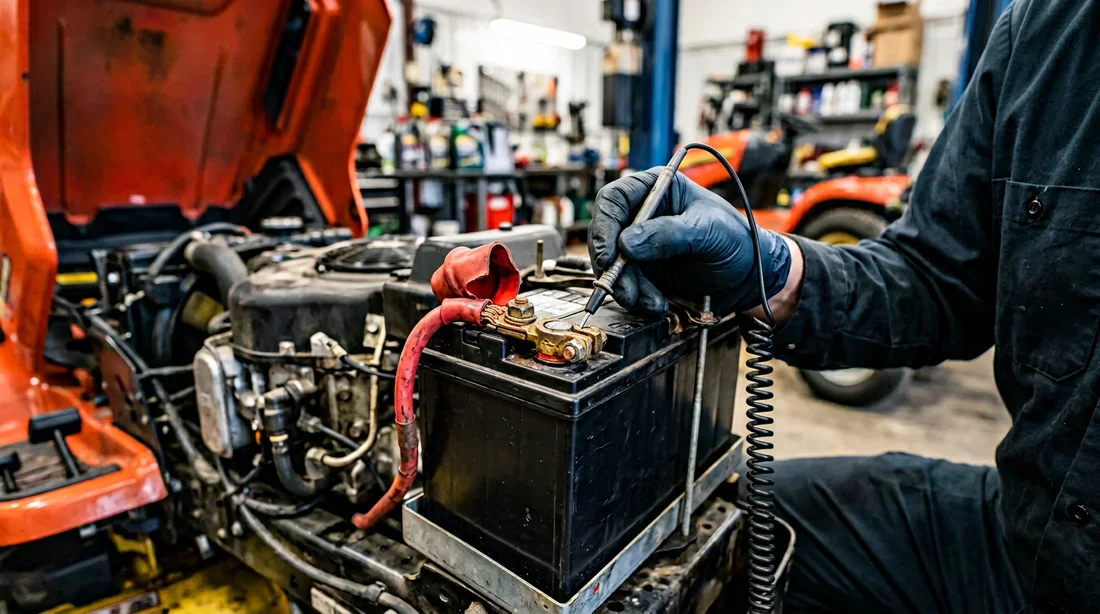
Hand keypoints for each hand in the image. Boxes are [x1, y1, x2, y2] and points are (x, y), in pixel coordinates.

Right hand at [588, 168, 794, 315]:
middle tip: (624, 288)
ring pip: (614, 266)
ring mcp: (641, 245)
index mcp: (657, 189)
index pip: (614, 199)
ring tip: (651, 302)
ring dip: (627, 287)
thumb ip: (667, 235)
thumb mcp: (706, 232)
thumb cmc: (736, 240)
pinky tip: (657, 304)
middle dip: (613, 266)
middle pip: (606, 235)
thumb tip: (626, 244)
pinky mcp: (645, 271)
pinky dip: (637, 297)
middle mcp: (643, 215)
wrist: (750, 277)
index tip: (610, 253)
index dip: (604, 225)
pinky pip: (627, 285)